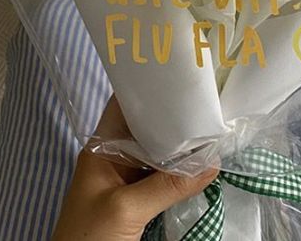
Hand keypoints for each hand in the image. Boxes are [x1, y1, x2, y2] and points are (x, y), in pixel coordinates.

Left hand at [52, 97, 217, 240]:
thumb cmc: (88, 238)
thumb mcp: (126, 209)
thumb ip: (167, 185)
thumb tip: (212, 163)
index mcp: (101, 148)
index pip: (124, 104)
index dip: (148, 87)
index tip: (180, 76)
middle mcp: (115, 158)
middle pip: (146, 127)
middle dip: (174, 116)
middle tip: (207, 101)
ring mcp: (126, 180)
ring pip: (157, 153)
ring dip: (181, 146)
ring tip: (212, 126)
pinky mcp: (138, 202)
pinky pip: (163, 178)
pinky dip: (181, 171)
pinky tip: (203, 164)